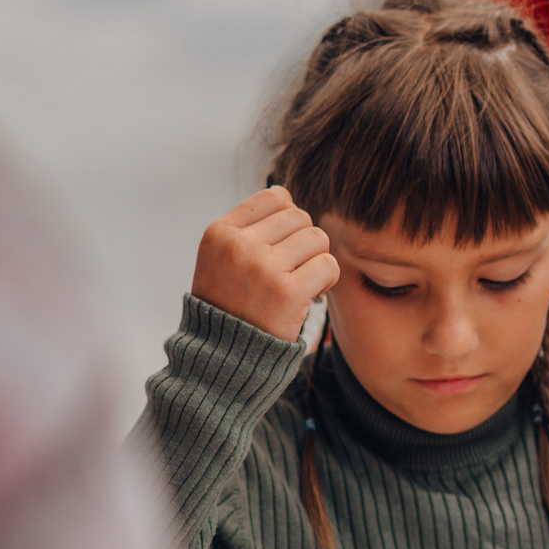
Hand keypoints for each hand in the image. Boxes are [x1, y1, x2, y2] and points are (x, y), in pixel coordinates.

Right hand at [191, 185, 337, 341]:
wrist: (223, 355)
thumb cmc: (231, 302)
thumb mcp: (221, 258)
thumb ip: (249, 226)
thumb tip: (285, 193)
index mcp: (219, 232)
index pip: (274, 197)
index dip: (287, 219)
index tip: (282, 244)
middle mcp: (238, 245)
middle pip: (301, 218)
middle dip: (304, 242)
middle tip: (292, 269)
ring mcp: (262, 267)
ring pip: (318, 238)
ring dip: (317, 260)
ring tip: (299, 281)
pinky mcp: (287, 291)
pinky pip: (329, 265)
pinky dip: (327, 280)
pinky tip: (311, 294)